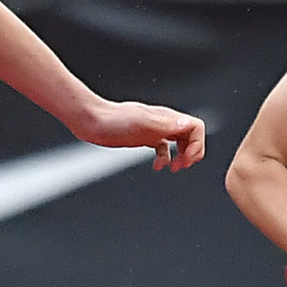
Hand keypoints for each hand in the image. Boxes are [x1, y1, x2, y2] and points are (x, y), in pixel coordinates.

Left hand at [74, 100, 205, 171]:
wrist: (89, 120)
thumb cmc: (112, 120)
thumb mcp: (141, 124)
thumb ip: (165, 125)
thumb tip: (188, 126)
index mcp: (165, 117)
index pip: (196, 127)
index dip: (197, 144)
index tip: (186, 159)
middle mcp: (162, 122)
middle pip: (190, 136)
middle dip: (192, 152)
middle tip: (183, 166)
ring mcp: (152, 130)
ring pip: (178, 143)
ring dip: (181, 157)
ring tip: (174, 168)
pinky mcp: (142, 137)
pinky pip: (162, 148)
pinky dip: (164, 159)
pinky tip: (157, 167)